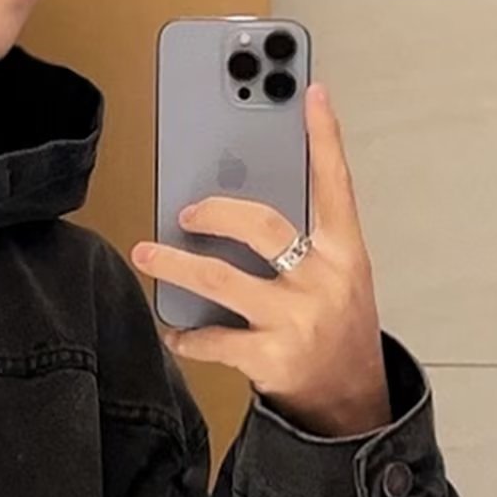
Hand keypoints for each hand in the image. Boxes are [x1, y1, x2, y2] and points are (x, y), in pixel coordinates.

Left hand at [130, 82, 390, 437]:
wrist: (350, 405)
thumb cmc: (335, 329)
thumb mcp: (335, 278)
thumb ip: (301, 241)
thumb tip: (234, 202)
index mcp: (345, 253)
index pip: (335, 184)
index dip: (324, 136)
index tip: (312, 91)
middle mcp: (324, 281)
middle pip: (261, 226)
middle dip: (215, 210)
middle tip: (186, 209)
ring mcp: (296, 320)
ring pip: (220, 281)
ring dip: (174, 265)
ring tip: (146, 254)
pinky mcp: (270, 358)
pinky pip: (212, 338)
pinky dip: (186, 334)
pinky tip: (174, 330)